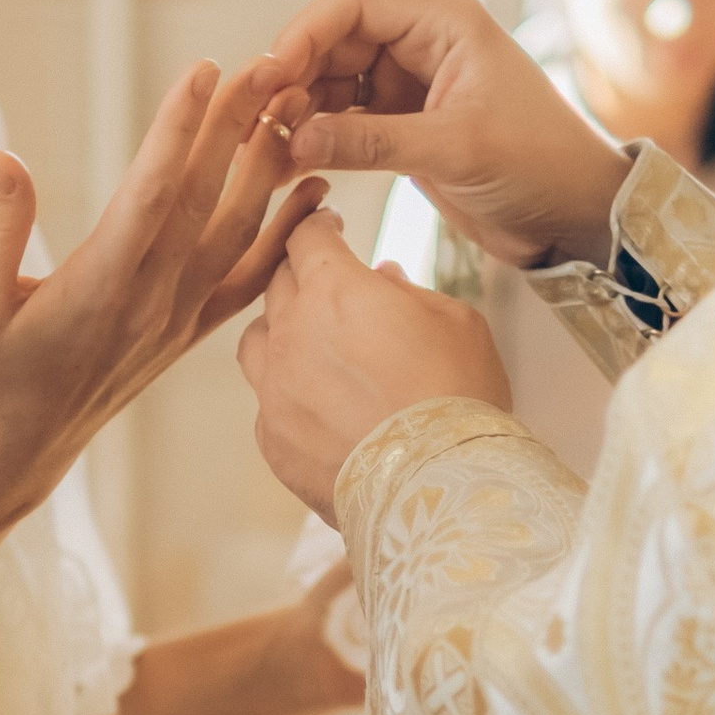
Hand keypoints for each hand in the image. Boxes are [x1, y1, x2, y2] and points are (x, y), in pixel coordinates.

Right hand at [0, 56, 324, 576]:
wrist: (21, 448)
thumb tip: (4, 156)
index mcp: (100, 282)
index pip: (149, 191)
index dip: (179, 129)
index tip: (204, 70)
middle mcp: (153, 297)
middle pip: (206, 197)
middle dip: (238, 125)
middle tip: (267, 61)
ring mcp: (180, 315)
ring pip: (238, 229)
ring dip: (267, 164)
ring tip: (292, 104)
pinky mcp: (192, 329)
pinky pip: (254, 277)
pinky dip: (288, 234)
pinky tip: (315, 192)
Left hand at [238, 209, 510, 518]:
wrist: (438, 488)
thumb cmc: (458, 398)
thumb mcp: (455, 322)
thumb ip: (409, 292)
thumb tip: (381, 278)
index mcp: (334, 290)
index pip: (304, 236)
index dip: (317, 227)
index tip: (328, 228)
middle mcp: (290, 333)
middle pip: (277, 283)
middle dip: (302, 276)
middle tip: (327, 285)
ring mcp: (273, 390)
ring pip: (256, 339)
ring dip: (280, 331)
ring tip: (311, 343)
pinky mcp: (271, 439)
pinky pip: (266, 401)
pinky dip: (286, 393)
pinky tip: (318, 405)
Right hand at [266, 0, 630, 268]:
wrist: (577, 215)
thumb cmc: (539, 164)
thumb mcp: (455, 149)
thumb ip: (370, 142)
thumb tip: (293, 140)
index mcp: (443, 23)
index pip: (349, 7)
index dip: (301, 36)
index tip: (268, 80)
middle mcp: (422, 44)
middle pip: (331, 44)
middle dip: (291, 81)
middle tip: (257, 126)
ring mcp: (411, 86)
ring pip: (331, 86)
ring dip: (298, 115)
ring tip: (266, 153)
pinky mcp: (406, 127)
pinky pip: (346, 123)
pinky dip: (317, 141)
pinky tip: (288, 166)